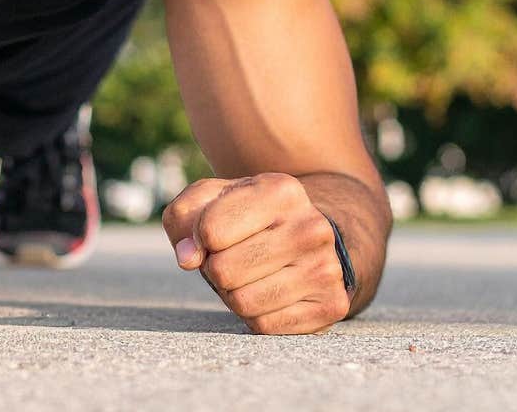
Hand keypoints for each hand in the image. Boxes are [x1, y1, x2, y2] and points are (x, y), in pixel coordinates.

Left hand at [161, 172, 349, 334]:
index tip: (212, 234)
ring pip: (242, 302)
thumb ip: (184, 216)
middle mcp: (311, 227)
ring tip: (250, 275)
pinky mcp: (332, 305)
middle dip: (215, 269)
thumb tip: (187, 257)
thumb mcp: (213, 199)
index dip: (199, 237)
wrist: (310, 239)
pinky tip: (269, 293)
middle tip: (233, 258)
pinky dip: (254, 315)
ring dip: (232, 294)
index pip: (210, 230)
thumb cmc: (248, 217)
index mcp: (281, 191)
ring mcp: (326, 268)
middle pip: (223, 271)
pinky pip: (264, 325)